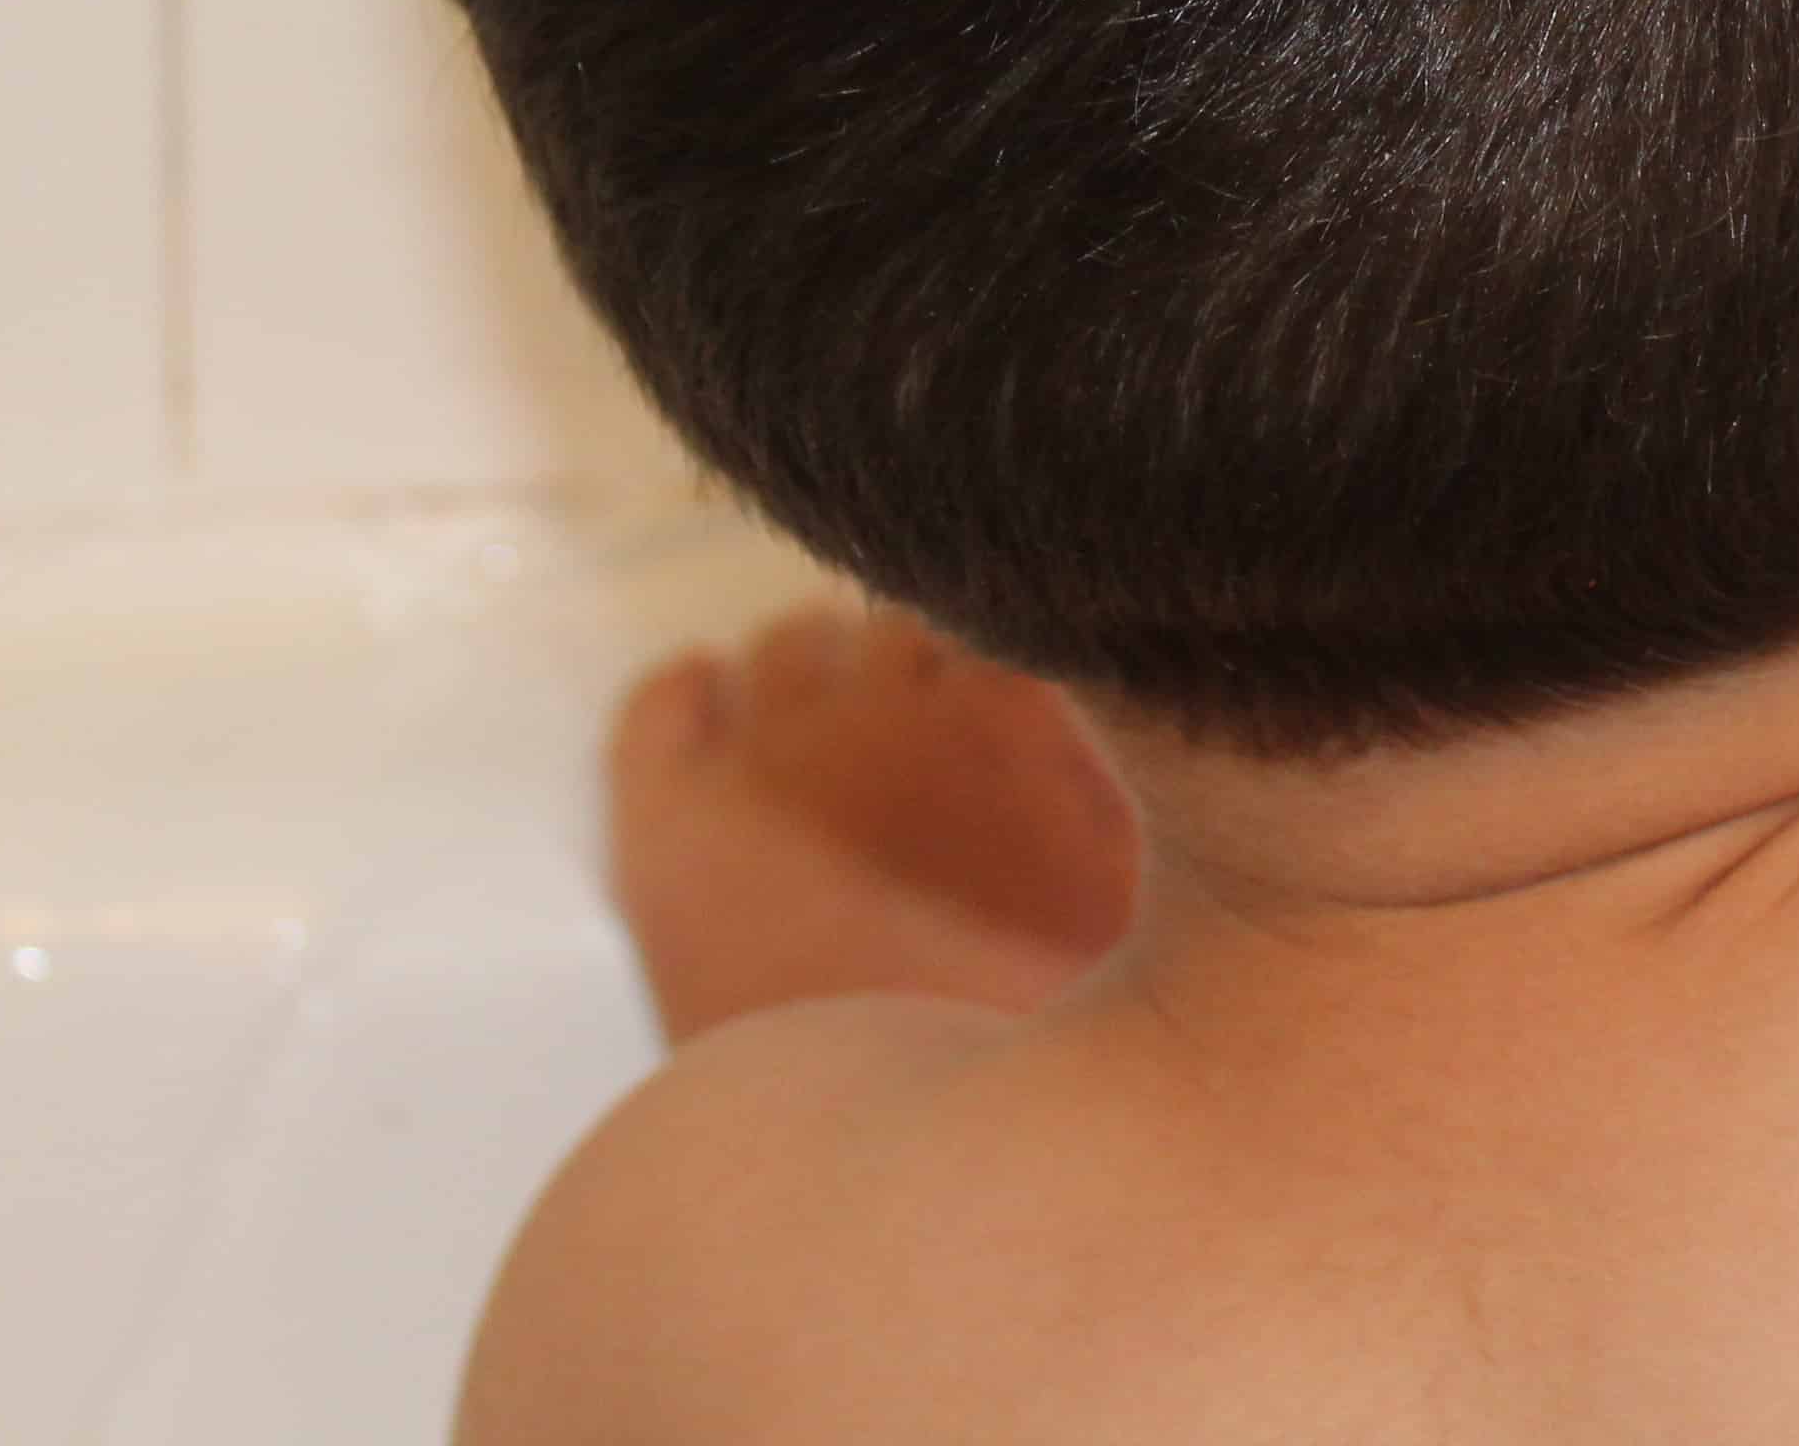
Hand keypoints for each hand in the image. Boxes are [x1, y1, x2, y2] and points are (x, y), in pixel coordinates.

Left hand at [605, 601, 1142, 1037]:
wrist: (889, 1191)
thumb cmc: (1022, 1053)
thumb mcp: (1133, 896)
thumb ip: (1120, 782)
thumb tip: (1105, 722)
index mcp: (1011, 718)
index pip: (1000, 609)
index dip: (998, 658)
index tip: (1001, 701)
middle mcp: (890, 712)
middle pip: (896, 621)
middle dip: (913, 675)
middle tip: (924, 754)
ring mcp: (771, 758)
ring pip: (787, 646)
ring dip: (816, 680)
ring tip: (832, 751)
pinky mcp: (669, 821)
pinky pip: (664, 700)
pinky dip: (689, 695)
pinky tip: (710, 715)